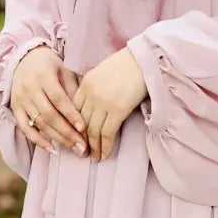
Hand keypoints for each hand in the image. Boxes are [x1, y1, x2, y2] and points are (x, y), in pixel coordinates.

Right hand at [10, 43, 86, 155]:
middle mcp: (30, 88)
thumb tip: (86, 114)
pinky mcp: (15, 108)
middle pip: (49, 115)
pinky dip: (38, 140)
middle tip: (83, 147)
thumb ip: (73, 90)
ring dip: (57, 139)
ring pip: (39, 123)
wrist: (24, 59)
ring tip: (74, 149)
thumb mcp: (64, 71)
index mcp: (44, 76)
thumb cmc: (51, 66)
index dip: (71, 115)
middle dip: (67, 133)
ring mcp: (21, 99)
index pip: (59, 99)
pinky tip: (52, 149)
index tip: (84, 129)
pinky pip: (25, 128)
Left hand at [72, 46, 148, 160]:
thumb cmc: (127, 64)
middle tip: (82, 152)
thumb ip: (93, 87)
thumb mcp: (102, 72)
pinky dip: (105, 146)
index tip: (75, 136)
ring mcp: (103, 102)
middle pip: (80, 122)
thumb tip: (92, 105)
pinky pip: (107, 133)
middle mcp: (91, 94)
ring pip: (92, 131)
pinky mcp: (117, 110)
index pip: (73, 110)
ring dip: (93, 147)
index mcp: (85, 83)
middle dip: (80, 140)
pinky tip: (105, 155)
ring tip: (94, 158)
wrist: (144, 59)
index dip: (73, 126)